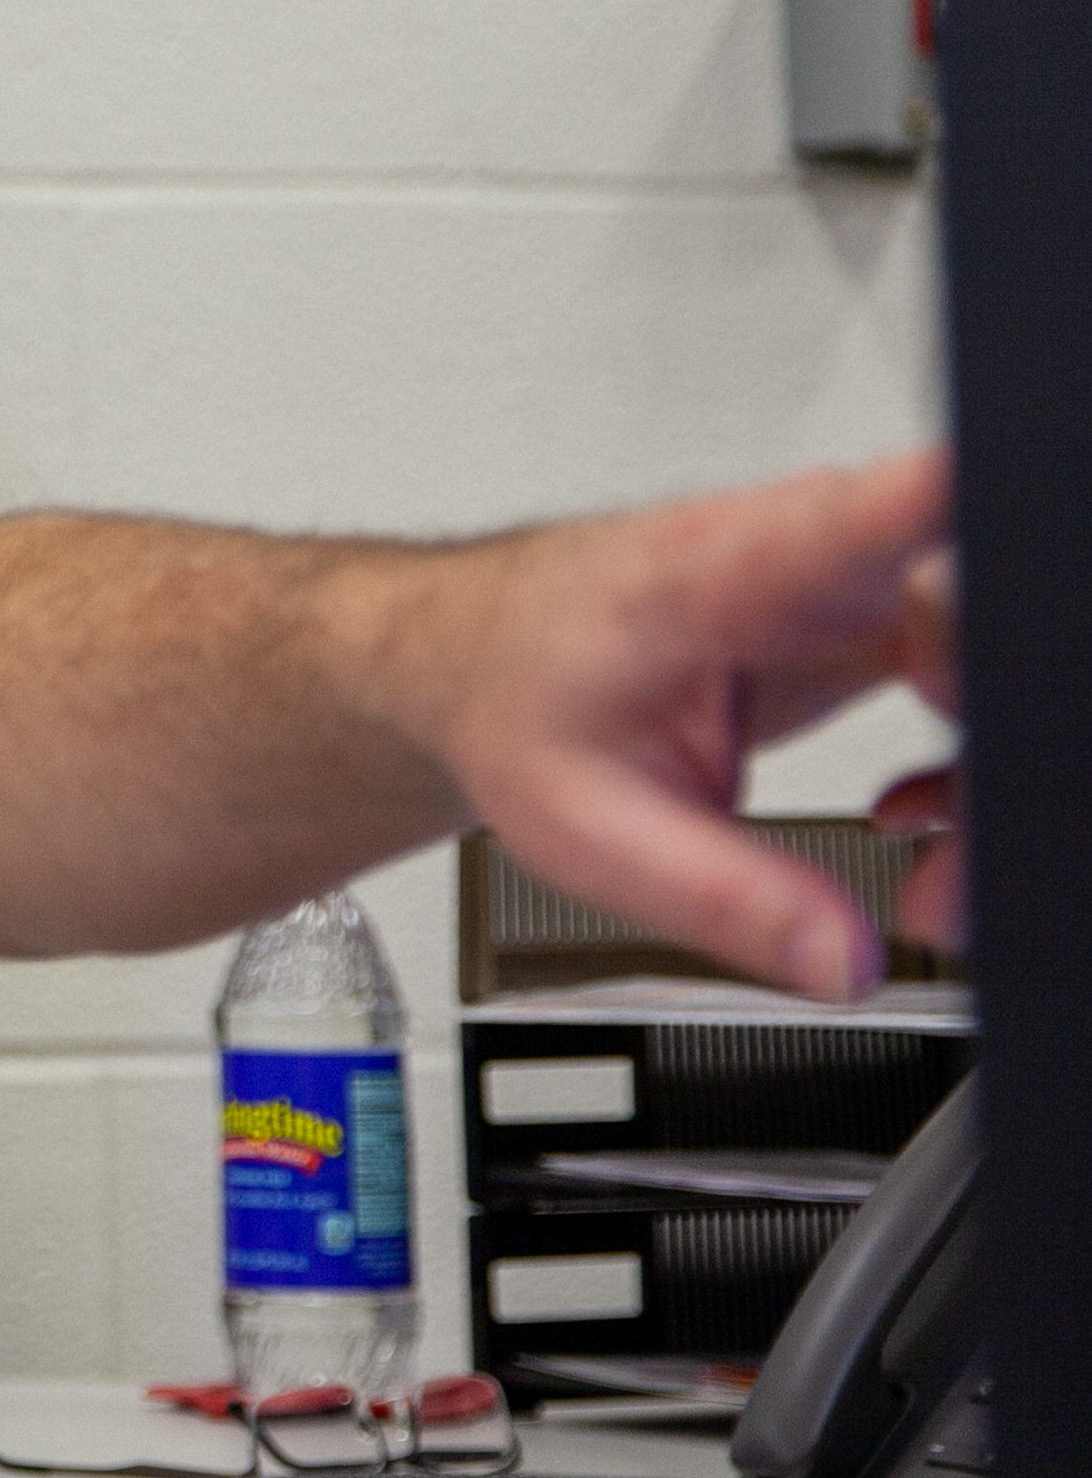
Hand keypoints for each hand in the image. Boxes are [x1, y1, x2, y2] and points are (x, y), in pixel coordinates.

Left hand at [409, 449, 956, 999]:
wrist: (470, 659)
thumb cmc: (511, 695)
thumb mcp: (585, 828)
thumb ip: (723, 899)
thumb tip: (845, 962)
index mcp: (724, 576)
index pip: (870, 519)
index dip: (959, 516)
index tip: (1007, 530)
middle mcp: (808, 554)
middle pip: (973, 618)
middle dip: (993, 753)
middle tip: (939, 874)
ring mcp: (850, 579)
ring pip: (991, 651)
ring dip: (989, 775)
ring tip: (922, 877)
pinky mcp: (875, 613)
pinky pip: (978, 677)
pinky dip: (973, 766)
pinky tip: (908, 817)